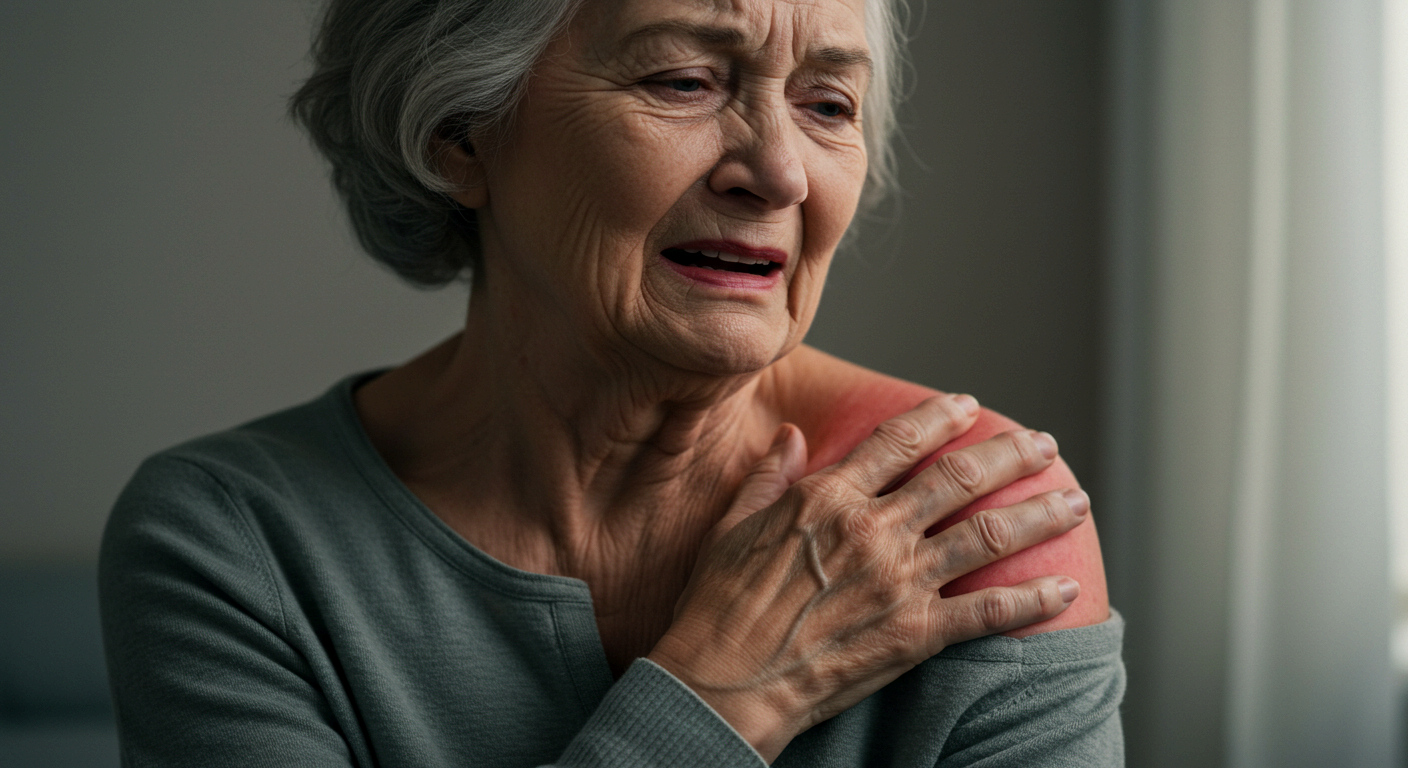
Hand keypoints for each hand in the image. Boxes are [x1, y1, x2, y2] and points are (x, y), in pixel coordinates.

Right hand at [647, 394, 1086, 761]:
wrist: (723, 683)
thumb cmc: (717, 605)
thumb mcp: (730, 525)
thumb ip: (769, 476)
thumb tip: (793, 434)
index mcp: (827, 497)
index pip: (898, 441)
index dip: (939, 416)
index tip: (967, 404)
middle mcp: (872, 530)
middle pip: (959, 478)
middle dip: (1010, 455)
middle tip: (1044, 445)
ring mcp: (898, 582)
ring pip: (987, 535)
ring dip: (1038, 515)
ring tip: (1074, 502)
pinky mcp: (916, 634)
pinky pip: (988, 610)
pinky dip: (1032, 598)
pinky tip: (1064, 588)